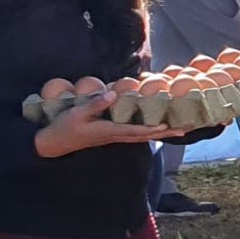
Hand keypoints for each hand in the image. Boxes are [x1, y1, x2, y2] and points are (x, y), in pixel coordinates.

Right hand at [34, 91, 172, 157]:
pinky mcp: (111, 136)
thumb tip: (113, 94)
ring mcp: (114, 137)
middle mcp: (115, 136)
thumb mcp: (77, 113)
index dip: (152, 128)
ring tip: (178, 130)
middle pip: (145, 136)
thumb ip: (95, 104)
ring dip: (160, 134)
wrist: (54, 144)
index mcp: (109, 131)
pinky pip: (134, 135)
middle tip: (185, 130)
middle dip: (165, 133)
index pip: (135, 130)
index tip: (168, 126)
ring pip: (142, 137)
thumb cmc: (64, 127)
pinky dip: (148, 132)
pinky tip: (156, 129)